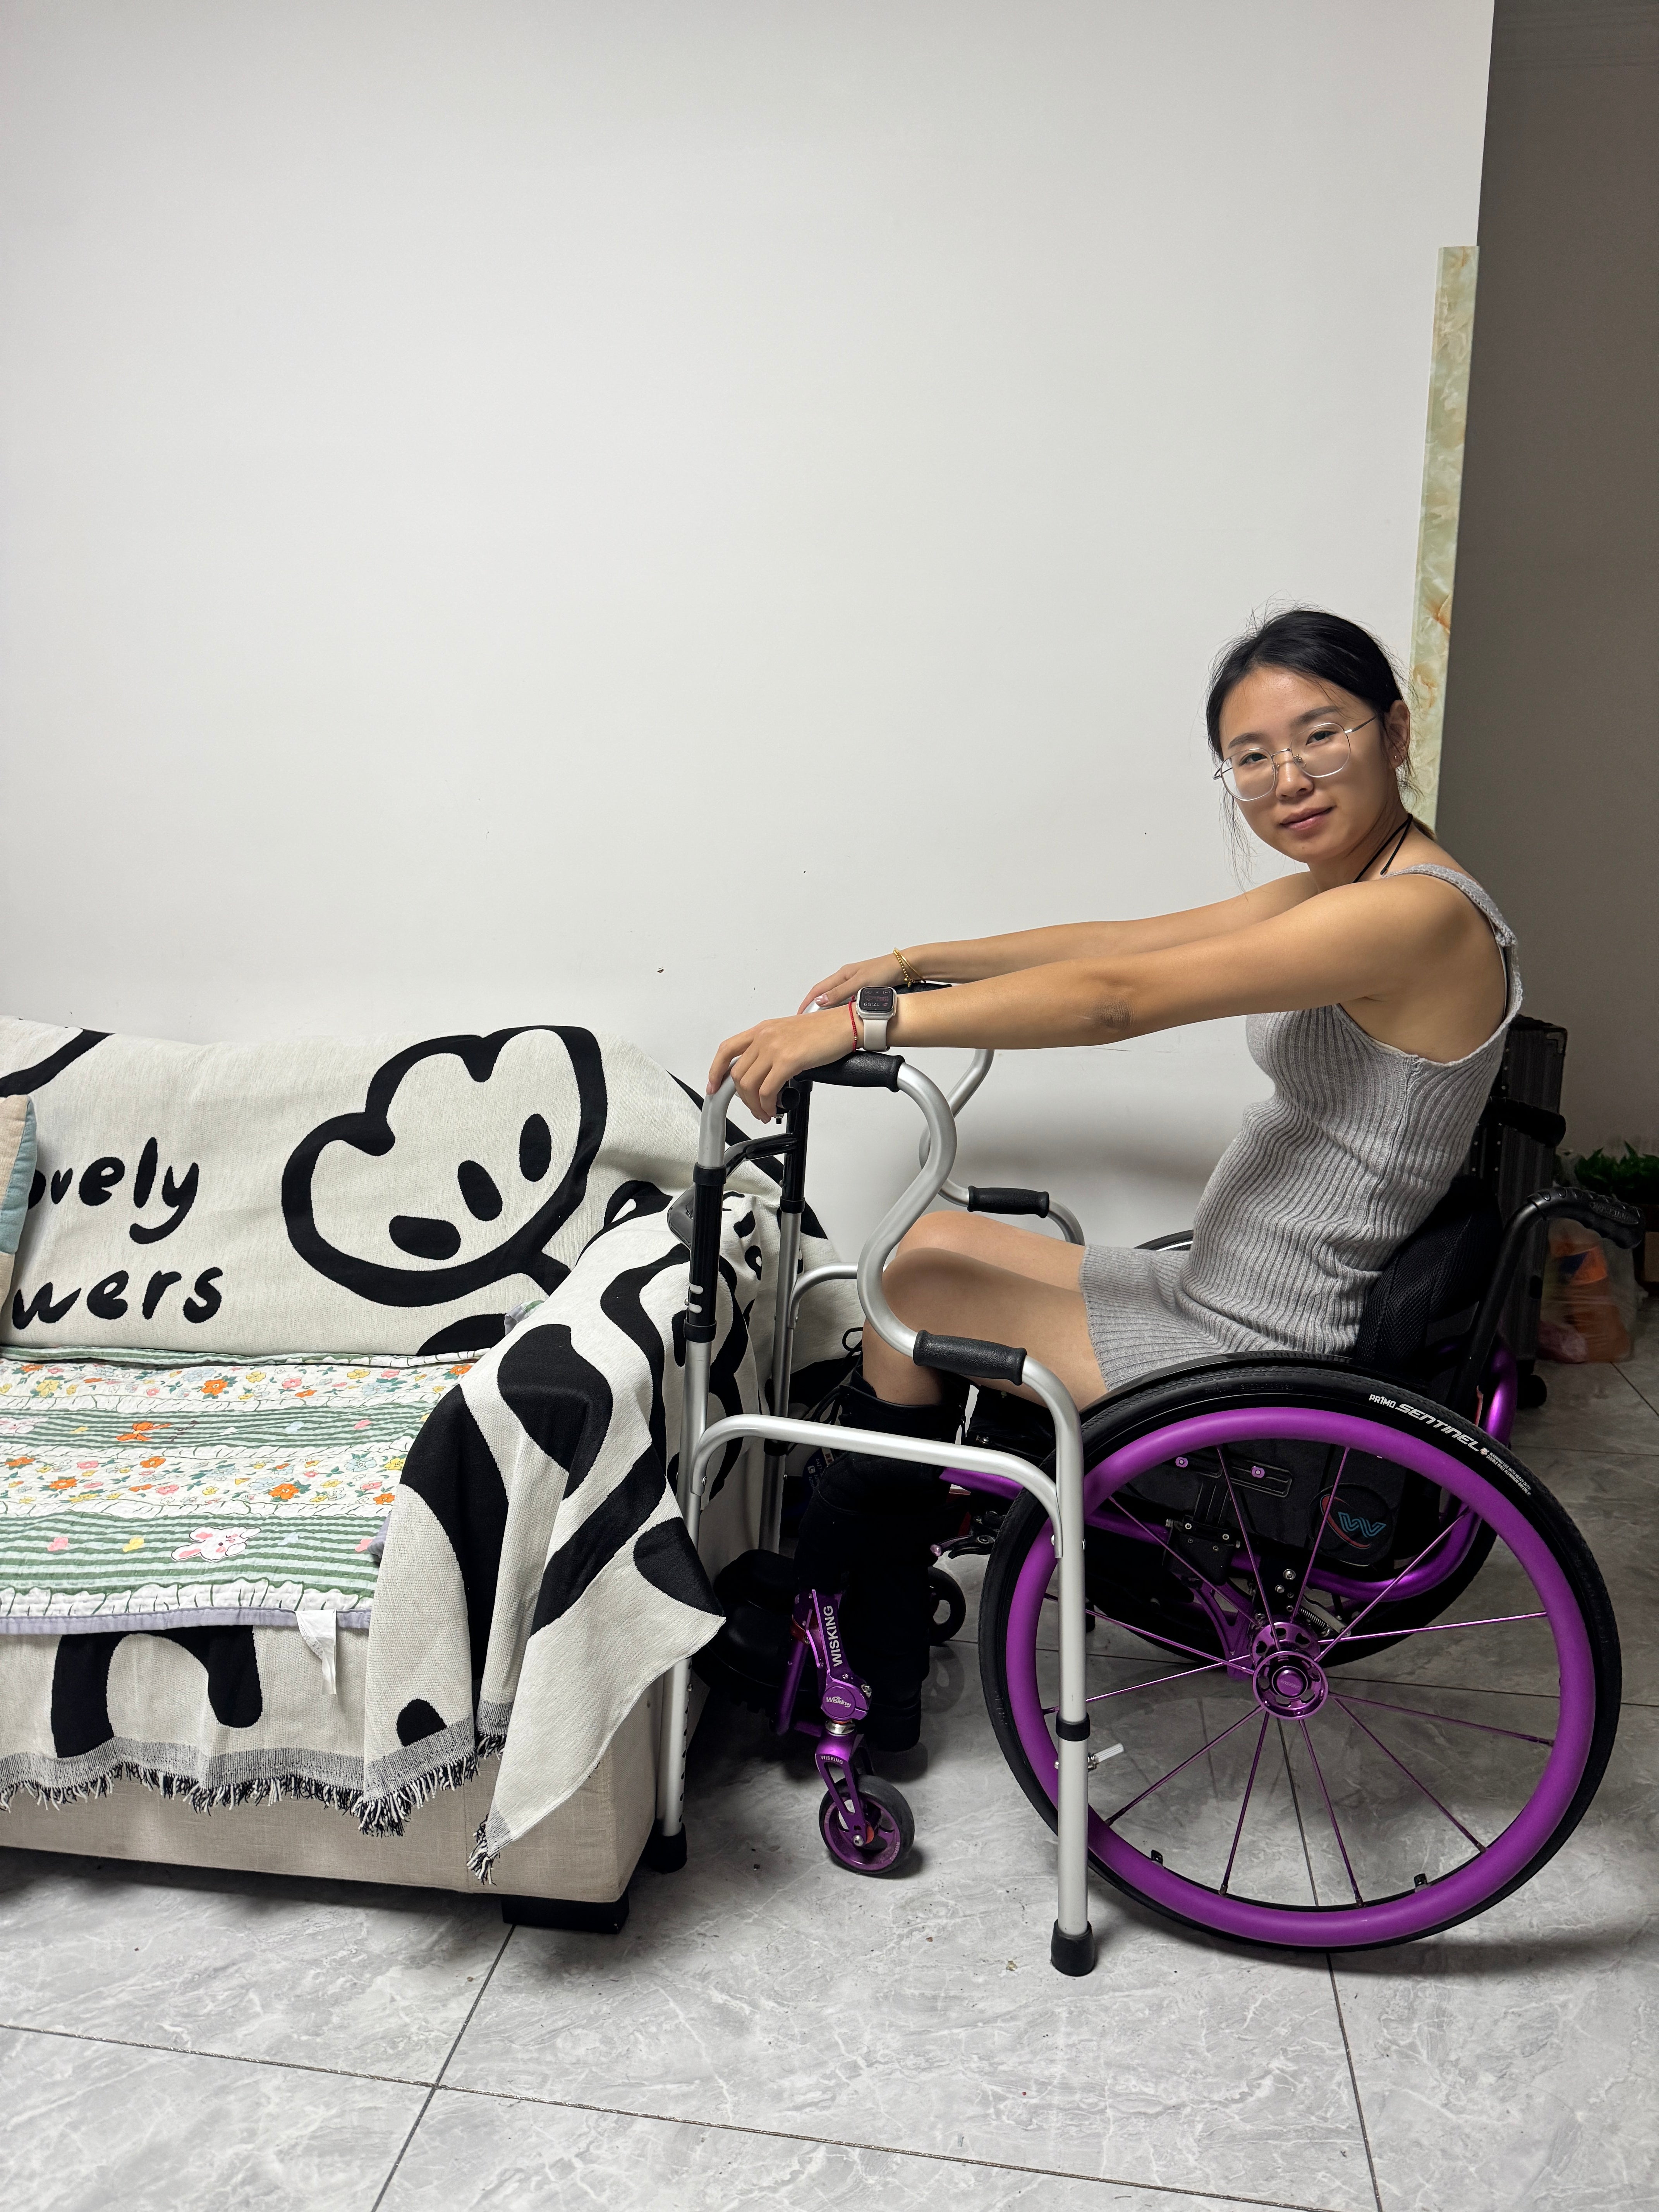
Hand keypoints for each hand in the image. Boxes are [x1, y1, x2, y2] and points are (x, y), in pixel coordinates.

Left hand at [707, 1007, 856, 1120]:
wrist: (846, 1024)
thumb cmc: (824, 1030)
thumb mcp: (788, 1034)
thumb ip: (771, 1049)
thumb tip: (764, 1072)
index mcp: (762, 1029)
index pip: (727, 1050)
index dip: (715, 1070)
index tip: (714, 1086)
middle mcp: (764, 1036)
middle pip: (737, 1073)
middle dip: (742, 1097)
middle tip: (754, 1108)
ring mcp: (774, 1047)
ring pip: (749, 1085)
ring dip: (754, 1105)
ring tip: (765, 1112)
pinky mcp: (788, 1060)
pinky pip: (767, 1090)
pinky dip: (767, 1105)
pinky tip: (774, 1108)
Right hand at [796, 952, 901, 1015]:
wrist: (903, 968)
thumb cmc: (884, 971)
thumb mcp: (860, 982)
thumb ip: (840, 992)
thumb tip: (820, 1000)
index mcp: (842, 975)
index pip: (818, 990)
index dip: (807, 1002)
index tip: (800, 1014)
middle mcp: (846, 979)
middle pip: (824, 994)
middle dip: (814, 1006)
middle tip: (807, 1021)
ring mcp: (854, 985)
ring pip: (835, 998)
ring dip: (827, 1008)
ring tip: (821, 1021)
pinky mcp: (863, 990)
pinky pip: (846, 1001)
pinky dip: (839, 1008)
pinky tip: (841, 1016)